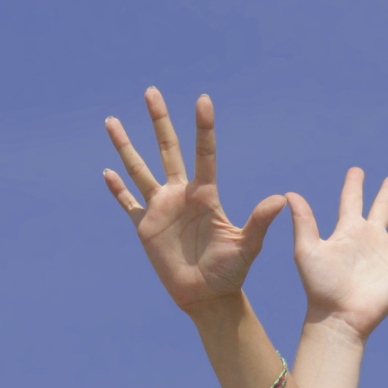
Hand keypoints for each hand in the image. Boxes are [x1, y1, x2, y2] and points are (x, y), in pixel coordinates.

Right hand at [103, 88, 286, 315]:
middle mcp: (181, 195)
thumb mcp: (247, 246)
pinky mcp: (145, 227)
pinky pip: (127, 203)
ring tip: (112, 121)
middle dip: (159, 121)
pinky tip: (107, 172)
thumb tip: (280, 199)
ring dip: (126, 146)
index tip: (203, 100)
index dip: (203, 127)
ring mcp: (161, 209)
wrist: (207, 296)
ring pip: (140, 169)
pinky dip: (117, 190)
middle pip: (168, 150)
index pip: (204, 154)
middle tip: (151, 91)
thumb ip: (259, 222)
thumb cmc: (230, 272)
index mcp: (205, 195)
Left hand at [289, 169, 387, 343]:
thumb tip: (289, 194)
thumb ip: (303, 221)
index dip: (355, 184)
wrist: (338, 317)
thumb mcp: (307, 250)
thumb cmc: (320, 286)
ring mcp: (386, 255)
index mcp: (348, 231)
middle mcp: (368, 239)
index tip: (357, 170)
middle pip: (382, 209)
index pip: (352, 200)